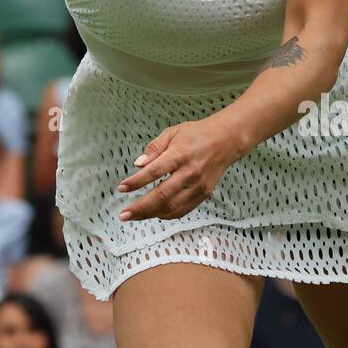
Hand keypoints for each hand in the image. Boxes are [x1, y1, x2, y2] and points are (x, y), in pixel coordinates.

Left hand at [115, 117, 245, 221]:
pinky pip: (183, 210)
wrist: (226, 140)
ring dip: (151, 214)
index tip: (122, 188)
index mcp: (180, 154)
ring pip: (171, 207)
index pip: (154, 171)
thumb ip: (154, 148)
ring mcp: (197, 186)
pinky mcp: (203, 194)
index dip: (136, 182)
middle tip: (124, 214)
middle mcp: (189, 173)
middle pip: (161, 195)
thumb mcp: (172, 132)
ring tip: (135, 215)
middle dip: (140, 207)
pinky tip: (155, 213)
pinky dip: (167, 215)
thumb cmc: (197, 134)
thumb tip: (138, 164)